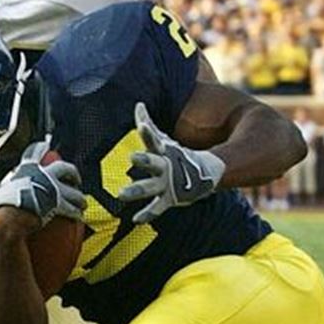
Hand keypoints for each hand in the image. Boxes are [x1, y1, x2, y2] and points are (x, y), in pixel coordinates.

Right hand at [0, 140, 86, 227]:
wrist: (9, 220)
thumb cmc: (0, 208)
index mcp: (26, 170)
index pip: (35, 152)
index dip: (41, 147)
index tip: (46, 145)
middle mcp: (43, 176)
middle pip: (65, 168)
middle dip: (72, 173)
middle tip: (74, 178)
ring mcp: (53, 190)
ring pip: (74, 191)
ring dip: (79, 197)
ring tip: (80, 202)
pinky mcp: (59, 205)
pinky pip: (72, 209)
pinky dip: (76, 212)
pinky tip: (78, 216)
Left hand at [117, 102, 224, 223]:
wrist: (202, 175)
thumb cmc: (175, 155)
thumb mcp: (163, 139)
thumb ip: (148, 123)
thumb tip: (138, 104)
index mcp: (162, 151)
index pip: (154, 139)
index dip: (147, 133)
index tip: (141, 125)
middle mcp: (164, 166)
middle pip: (153, 162)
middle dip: (144, 160)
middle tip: (132, 158)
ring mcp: (167, 184)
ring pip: (150, 187)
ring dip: (136, 190)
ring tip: (121, 194)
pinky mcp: (168, 199)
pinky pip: (156, 208)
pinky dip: (147, 214)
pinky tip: (136, 219)